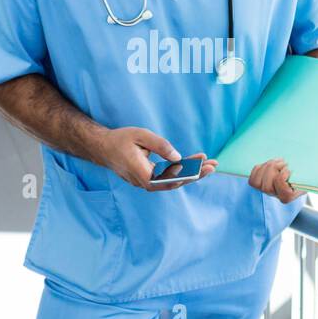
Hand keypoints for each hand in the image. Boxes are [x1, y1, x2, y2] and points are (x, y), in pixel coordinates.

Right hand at [97, 126, 215, 190]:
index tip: (202, 166)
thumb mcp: (141, 135)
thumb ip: (160, 145)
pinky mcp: (149, 179)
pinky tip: (195, 163)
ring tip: (209, 164)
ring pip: (173, 181)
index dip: (188, 174)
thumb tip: (178, 157)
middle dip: (196, 174)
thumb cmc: (121, 140)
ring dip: (191, 173)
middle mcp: (145, 182)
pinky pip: (168, 177)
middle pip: (175, 182)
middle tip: (214, 165)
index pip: (169, 179)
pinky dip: (182, 170)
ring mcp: (146, 183)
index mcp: (142, 173)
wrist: (103, 148)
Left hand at [248, 158, 307, 202]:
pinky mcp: (260, 184)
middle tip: (282, 162)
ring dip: (266, 168)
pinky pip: (252, 180)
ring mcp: (268, 190)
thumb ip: (315, 174)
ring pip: (258, 184)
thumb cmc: (306, 170)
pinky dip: (258, 169)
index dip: (282, 180)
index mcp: (291, 195)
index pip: (283, 195)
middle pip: (267, 188)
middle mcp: (278, 195)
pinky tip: (267, 164)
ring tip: (275, 161)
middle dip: (273, 170)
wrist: (299, 168)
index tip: (288, 169)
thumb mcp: (311, 172)